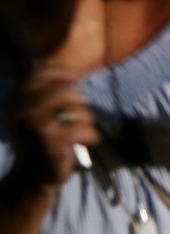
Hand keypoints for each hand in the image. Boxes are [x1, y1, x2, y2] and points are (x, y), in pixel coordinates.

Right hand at [7, 69, 98, 188]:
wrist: (33, 177)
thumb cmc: (43, 137)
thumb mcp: (39, 108)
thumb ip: (47, 85)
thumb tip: (54, 56)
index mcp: (18, 97)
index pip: (45, 69)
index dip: (63, 75)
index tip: (69, 85)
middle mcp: (22, 107)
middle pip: (67, 89)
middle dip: (77, 105)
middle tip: (68, 120)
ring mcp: (35, 124)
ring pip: (81, 110)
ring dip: (84, 124)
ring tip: (70, 136)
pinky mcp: (51, 141)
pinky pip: (86, 130)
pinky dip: (88, 138)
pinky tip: (76, 147)